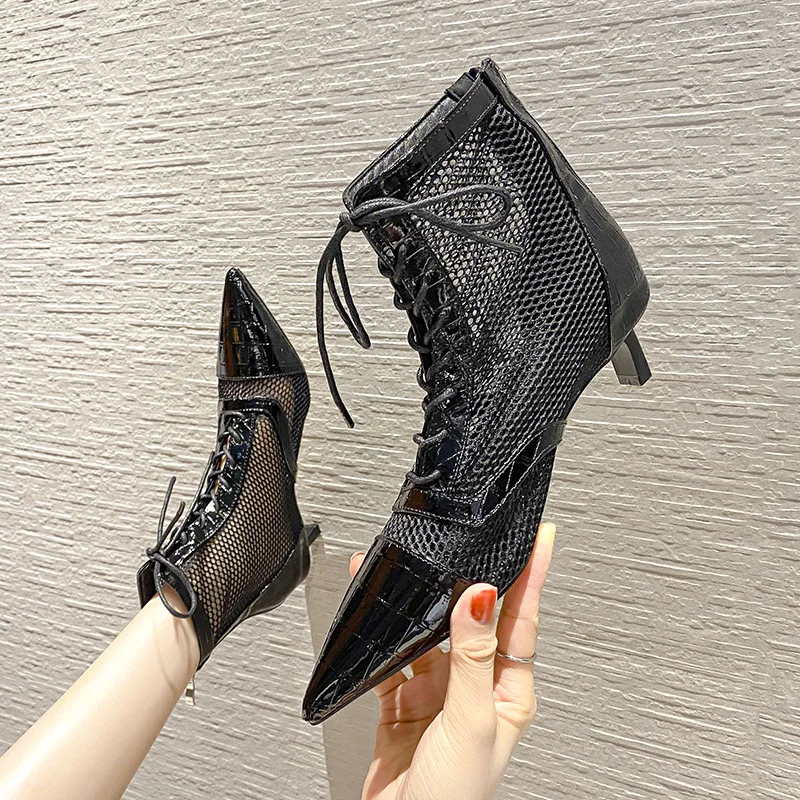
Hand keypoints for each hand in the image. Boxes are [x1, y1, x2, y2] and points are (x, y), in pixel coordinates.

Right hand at [351, 521, 555, 799]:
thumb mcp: (471, 720)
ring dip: (418, 605)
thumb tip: (479, 599)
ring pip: (430, 632)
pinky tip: (379, 615)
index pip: (522, 620)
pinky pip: (394, 656)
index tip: (540, 537)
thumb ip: (473, 657)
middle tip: (473, 540)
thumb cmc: (455, 799)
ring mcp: (439, 692)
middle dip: (470, 579)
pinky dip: (383, 635)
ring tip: (412, 568)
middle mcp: (476, 686)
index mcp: (508, 691)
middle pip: (475, 618)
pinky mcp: (405, 700)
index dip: (532, 576)